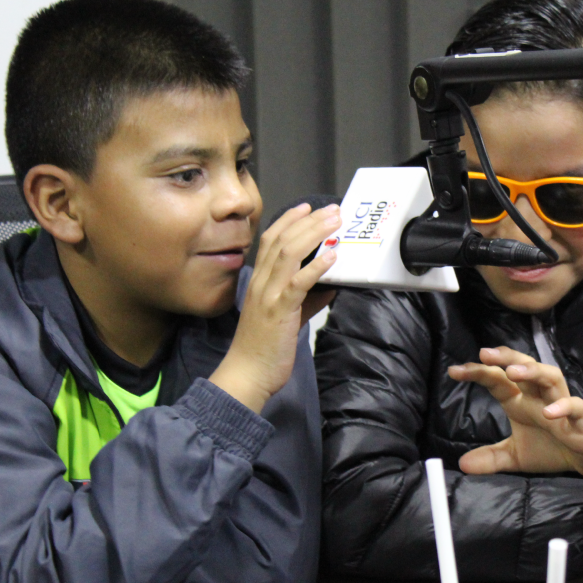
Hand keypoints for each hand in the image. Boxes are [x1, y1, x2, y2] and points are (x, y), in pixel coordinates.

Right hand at [211, 203, 338, 412]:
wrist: (247, 374)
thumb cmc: (264, 348)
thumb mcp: (288, 316)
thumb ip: (308, 299)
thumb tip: (332, 285)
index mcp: (259, 282)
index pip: (269, 240)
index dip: (288, 220)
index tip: (307, 207)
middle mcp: (261, 283)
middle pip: (282, 240)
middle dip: (308, 221)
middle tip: (332, 209)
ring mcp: (268, 296)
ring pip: (289, 254)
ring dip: (314, 234)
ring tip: (335, 222)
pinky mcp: (279, 312)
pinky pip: (297, 283)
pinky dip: (315, 267)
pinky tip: (331, 256)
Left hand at [451, 346, 582, 484]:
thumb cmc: (554, 446)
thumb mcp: (516, 455)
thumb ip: (491, 458)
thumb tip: (463, 464)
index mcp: (522, 400)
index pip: (498, 379)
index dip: (478, 372)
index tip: (454, 371)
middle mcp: (540, 397)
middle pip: (525, 367)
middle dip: (506, 357)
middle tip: (485, 354)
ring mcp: (562, 405)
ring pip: (551, 377)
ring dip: (533, 372)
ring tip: (514, 372)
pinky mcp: (582, 421)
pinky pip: (576, 407)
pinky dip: (564, 407)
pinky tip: (549, 412)